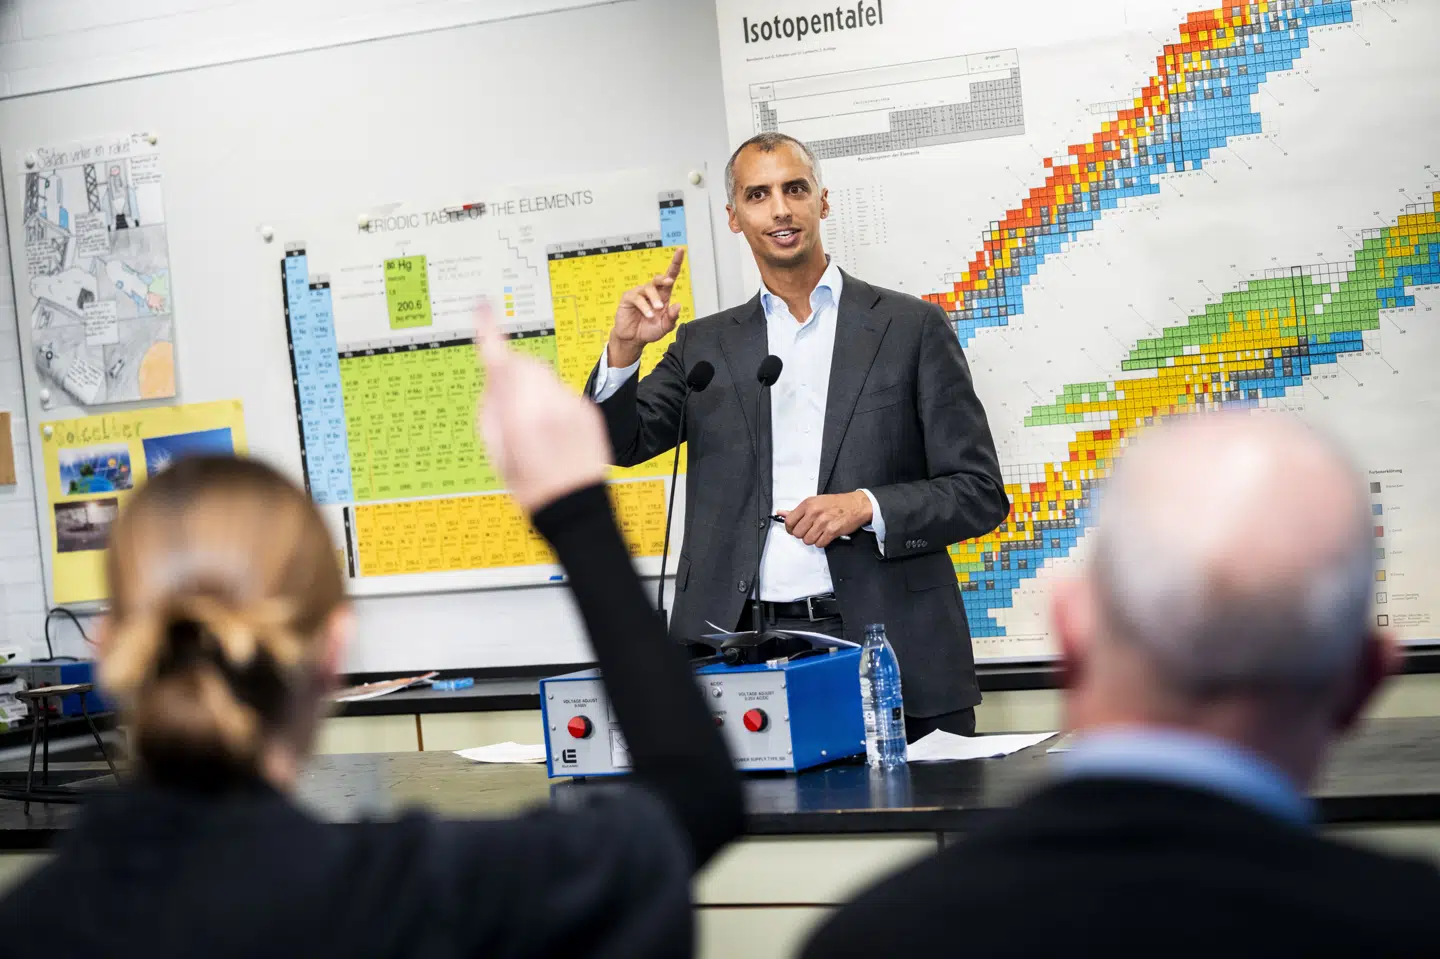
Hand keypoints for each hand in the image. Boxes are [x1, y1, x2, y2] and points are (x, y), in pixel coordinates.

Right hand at [475, 303, 609, 512]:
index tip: (482, 307)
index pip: (499, 362)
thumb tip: (493, 380)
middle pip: (525, 364)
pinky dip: (554, 404)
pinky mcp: (587, 409)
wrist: (574, 504)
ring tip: (537, 427)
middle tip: (511, 407)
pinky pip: (563, 393)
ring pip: (545, 377)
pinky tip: (556, 431)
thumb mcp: (496, 450)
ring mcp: (570, 405)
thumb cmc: (529, 483)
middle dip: (514, 374)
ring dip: (535, 390)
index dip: (489, 332)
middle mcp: (545, 405)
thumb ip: (491, 408)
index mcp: (517, 416)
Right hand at [607, 248, 684, 367]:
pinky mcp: (628, 298)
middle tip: (669, 283)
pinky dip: (645, 307)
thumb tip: (678, 305)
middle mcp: (651, 292)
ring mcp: (639, 293)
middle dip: (664, 279)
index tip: (681, 250)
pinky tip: (648, 314)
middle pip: (659, 278)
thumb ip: (672, 318)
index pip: (670, 276)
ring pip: (649, 288)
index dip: (676, 263)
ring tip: (656, 311)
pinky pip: (637, 298)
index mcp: (663, 295)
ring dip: (655, 299)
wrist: (633, 339)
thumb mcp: (664, 327)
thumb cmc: (649, 330)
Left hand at [779, 492, 871, 547]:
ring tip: (819, 533)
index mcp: (808, 504)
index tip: (794, 529)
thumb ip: (797, 510)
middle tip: (809, 530)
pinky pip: (819, 543)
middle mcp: (814, 512)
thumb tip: (781, 513)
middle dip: (802, 535)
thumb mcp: (815, 502)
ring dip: (812, 539)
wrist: (856, 505)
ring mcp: (823, 522)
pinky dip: (822, 542)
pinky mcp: (832, 531)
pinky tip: (826, 535)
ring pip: (807, 540)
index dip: (790, 529)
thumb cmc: (836, 503)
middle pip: (797, 533)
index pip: (789, 521)